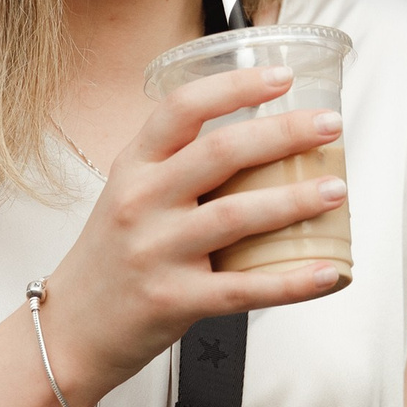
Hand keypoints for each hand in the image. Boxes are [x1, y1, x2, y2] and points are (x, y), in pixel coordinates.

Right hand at [38, 64, 346, 401]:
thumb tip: (259, 139)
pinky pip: (244, 289)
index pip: (182, 108)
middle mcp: (141, 202)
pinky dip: (291, 281)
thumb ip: (178, 166)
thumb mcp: (129, 195)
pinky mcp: (174, 301)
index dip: (235, 86)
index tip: (283, 76)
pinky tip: (326, 272)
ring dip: (295, 200)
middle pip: (220, 153)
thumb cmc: (112, 256)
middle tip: (331, 125)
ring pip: (237, 216)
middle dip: (284, 133)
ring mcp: (156, 252)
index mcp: (133, 167)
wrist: (70, 330)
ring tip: (336, 190)